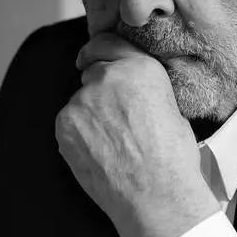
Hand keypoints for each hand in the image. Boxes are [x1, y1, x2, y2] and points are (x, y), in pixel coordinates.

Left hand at [55, 32, 219, 236]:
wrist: (156, 195)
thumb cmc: (172, 157)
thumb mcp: (170, 106)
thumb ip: (142, 87)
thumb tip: (128, 90)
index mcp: (140, 67)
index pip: (107, 42)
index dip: (98, 50)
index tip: (92, 57)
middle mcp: (108, 76)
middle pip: (92, 73)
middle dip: (99, 89)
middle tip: (113, 117)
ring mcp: (82, 100)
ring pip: (80, 101)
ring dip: (89, 114)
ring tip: (111, 143)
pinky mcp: (64, 124)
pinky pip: (69, 122)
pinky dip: (79, 133)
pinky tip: (98, 152)